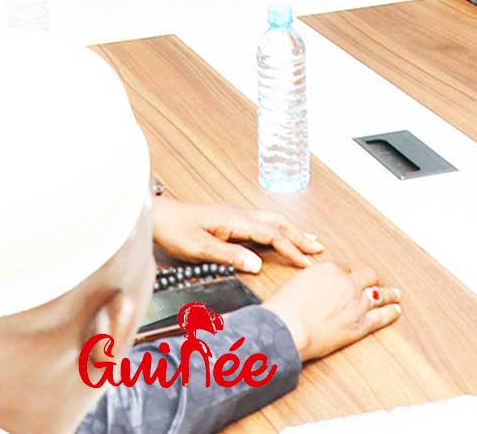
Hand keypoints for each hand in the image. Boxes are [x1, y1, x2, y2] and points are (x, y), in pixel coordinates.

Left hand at [151, 198, 321, 273]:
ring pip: (272, 221)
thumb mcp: (200, 248)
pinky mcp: (230, 219)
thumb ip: (229, 256)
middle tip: (319, 250)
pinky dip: (278, 230)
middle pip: (278, 224)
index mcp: (236, 220)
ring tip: (309, 242)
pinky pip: (262, 223)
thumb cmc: (174, 230)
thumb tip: (257, 263)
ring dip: (292, 231)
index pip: (272, 235)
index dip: (292, 249)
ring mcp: (235, 215)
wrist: (157, 216)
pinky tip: (280, 236)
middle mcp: (239, 214)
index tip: (308, 263)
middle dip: (300, 237)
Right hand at [264, 262, 401, 362]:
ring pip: (379, 294)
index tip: (345, 281)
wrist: (287, 328)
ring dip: (389, 293)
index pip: (344, 268)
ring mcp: (355, 304)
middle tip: (375, 282)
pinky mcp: (360, 325)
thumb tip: (316, 285)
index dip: (345, 275)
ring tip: (396, 294)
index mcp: (329, 269)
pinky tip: (396, 309)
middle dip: (370, 279)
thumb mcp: (296, 282)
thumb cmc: (284, 308)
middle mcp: (346, 283)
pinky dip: (391, 312)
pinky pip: (381, 316)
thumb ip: (312, 280)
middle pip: (366, 276)